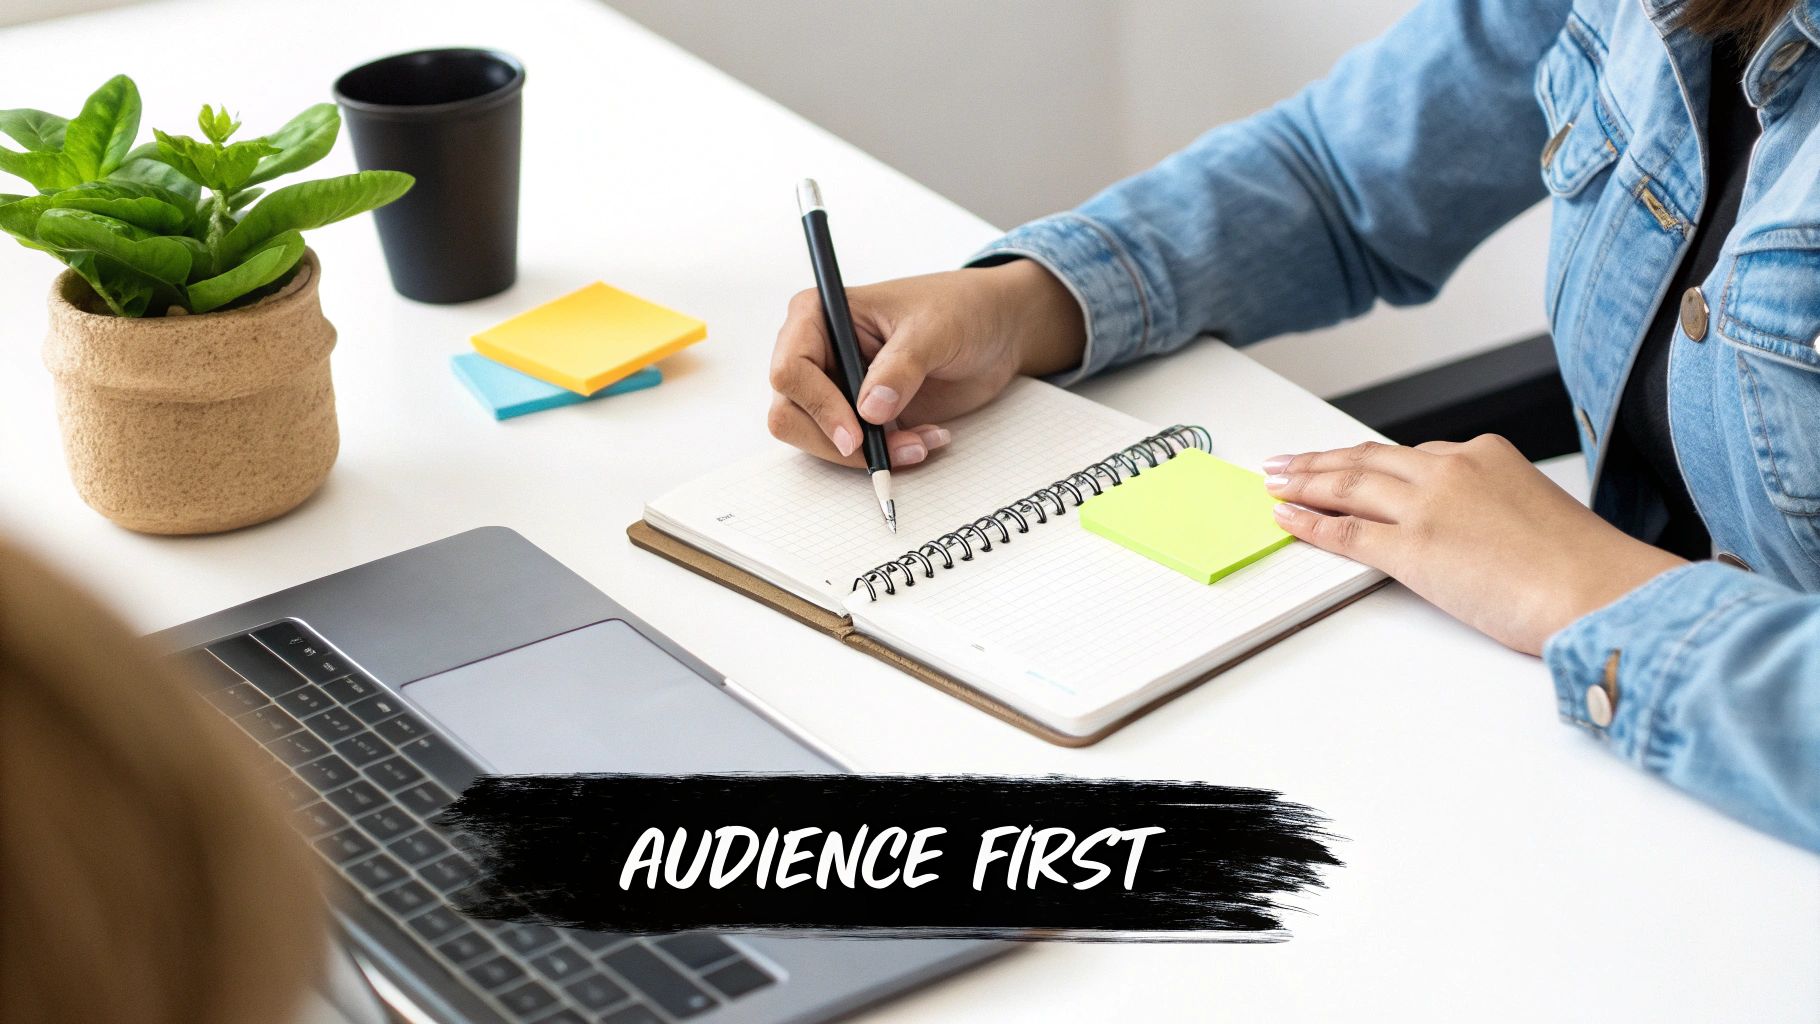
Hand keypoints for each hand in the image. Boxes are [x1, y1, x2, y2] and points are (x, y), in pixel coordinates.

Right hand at [767, 259, 1084, 466]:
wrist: (995, 331)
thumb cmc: (960, 308)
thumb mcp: (934, 329)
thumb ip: (901, 366)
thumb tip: (869, 410)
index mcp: (818, 314)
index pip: (790, 369)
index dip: (818, 406)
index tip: (856, 433)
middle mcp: (817, 352)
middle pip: (791, 413)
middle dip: (838, 441)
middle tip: (887, 449)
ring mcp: (835, 387)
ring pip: (817, 440)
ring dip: (867, 454)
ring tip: (921, 441)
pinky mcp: (859, 416)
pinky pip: (852, 452)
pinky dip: (886, 456)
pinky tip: (926, 439)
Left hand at [1262, 435, 1686, 654]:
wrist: (1600, 591)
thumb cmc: (1585, 568)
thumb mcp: (1539, 515)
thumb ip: (1496, 511)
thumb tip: (1473, 533)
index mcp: (1487, 455)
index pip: (1412, 455)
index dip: (1369, 461)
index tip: (1345, 462)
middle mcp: (1452, 470)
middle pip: (1368, 460)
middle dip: (1320, 461)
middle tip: (1285, 463)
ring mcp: (1428, 506)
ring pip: (1348, 485)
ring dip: (1304, 483)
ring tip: (1274, 484)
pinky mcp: (1412, 547)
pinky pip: (1346, 531)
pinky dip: (1310, 522)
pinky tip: (1287, 517)